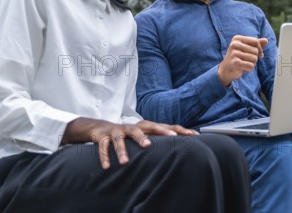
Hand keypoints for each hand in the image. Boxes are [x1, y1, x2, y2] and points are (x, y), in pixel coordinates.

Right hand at [63, 118, 197, 169]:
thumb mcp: (144, 135)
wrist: (101, 128)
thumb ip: (159, 138)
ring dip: (122, 150)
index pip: (163, 127)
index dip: (177, 131)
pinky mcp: (104, 137)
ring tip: (125, 162)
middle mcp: (132, 127)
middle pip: (142, 129)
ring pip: (120, 140)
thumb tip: (180, 145)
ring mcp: (117, 131)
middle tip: (152, 145)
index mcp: (145, 126)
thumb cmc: (129, 134)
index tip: (191, 135)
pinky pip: (104, 147)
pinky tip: (107, 166)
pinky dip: (104, 156)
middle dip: (147, 137)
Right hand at [217, 35, 267, 86]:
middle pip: (256, 51)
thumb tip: (266, 40)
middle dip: (254, 57)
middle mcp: (234, 44)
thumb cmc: (238, 57)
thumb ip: (257, 44)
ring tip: (244, 63)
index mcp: (237, 38)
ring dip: (252, 63)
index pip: (256, 41)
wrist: (226, 69)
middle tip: (246, 60)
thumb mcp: (247, 48)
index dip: (259, 49)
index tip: (257, 54)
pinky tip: (242, 68)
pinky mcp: (235, 63)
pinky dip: (249, 68)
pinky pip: (251, 66)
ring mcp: (234, 53)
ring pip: (254, 59)